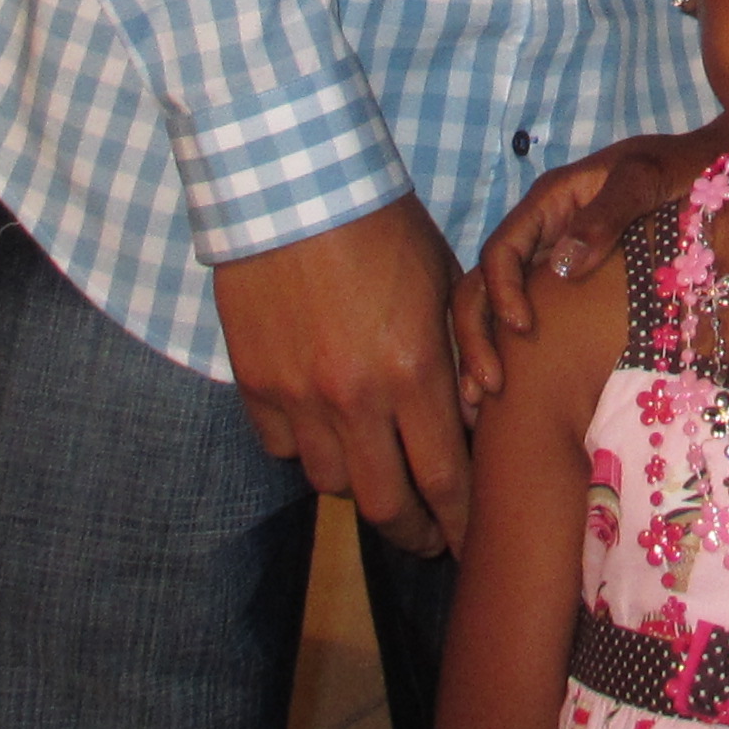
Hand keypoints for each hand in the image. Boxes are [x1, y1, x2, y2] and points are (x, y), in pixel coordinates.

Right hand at [216, 193, 472, 555]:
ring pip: (330, 484)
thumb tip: (473, 415)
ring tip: (375, 475)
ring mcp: (298, 397)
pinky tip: (322, 432)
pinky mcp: (255, 385)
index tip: (468, 539)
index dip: (459, 520)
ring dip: (358, 485)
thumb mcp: (443, 283)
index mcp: (414, 372)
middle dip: (414, 532)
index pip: (444, 478)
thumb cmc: (383, 227)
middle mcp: (355, 399)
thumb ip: (459, 355)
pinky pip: (282, 448)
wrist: (294, 189)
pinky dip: (306, 449)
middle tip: (427, 536)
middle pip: (386, 504)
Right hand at [453, 132, 706, 421]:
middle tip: (485, 389)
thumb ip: (607, 214)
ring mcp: (551, 261)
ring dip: (481, 354)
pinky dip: (510, 357)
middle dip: (475, 336)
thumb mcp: (646, 179)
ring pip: (493, 308)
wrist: (713, 170)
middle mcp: (541, 234)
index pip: (501, 250)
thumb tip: (564, 266)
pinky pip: (527, 319)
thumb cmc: (681, 169)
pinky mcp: (569, 290)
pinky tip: (509, 398)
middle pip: (482, 285)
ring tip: (478, 408)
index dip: (502, 292)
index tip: (522, 330)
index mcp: (549, 202)